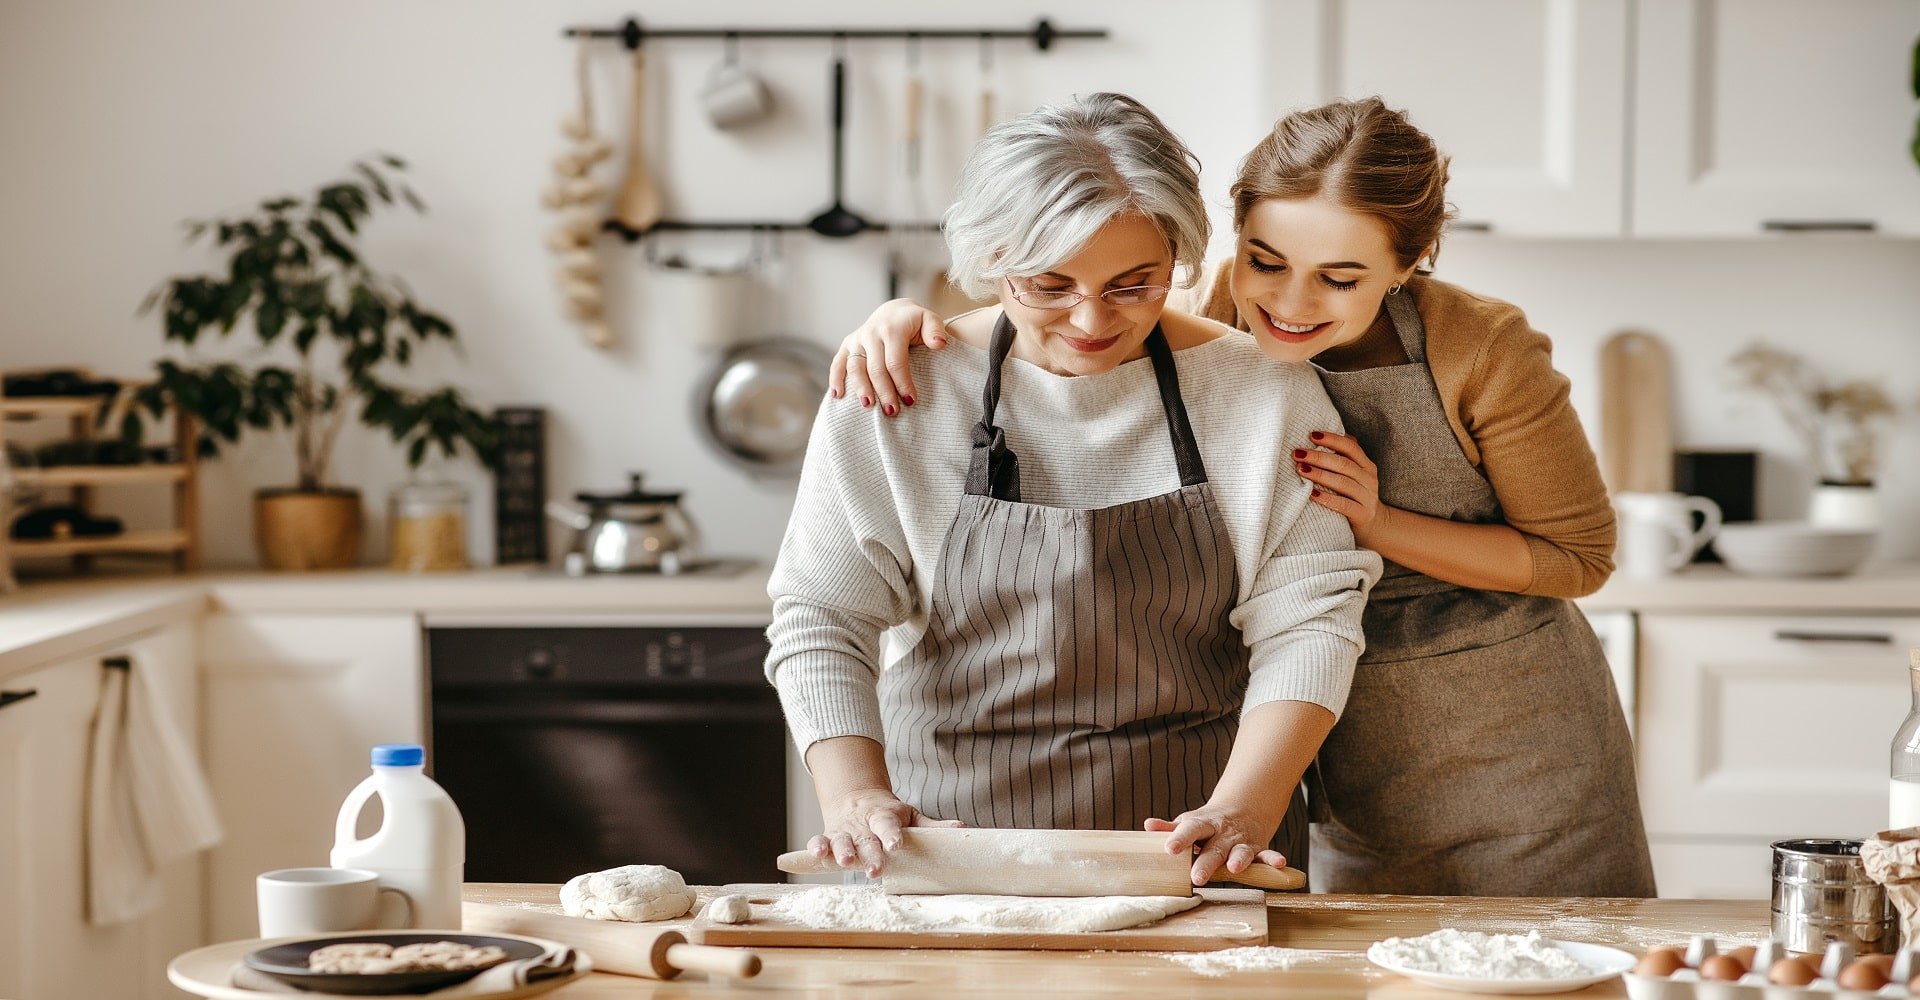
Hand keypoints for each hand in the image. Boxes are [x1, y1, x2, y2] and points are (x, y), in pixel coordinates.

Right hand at [809, 787, 962, 876]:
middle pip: (866, 839)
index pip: (888, 824)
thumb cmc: (889, 815)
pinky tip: (817, 855)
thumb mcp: (910, 816)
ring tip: (844, 863)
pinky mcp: (828, 837)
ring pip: (841, 840)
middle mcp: (862, 823)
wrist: (856, 798)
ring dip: (841, 851)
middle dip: (869, 854)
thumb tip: (963, 828)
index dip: (892, 834)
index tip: (897, 845)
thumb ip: (932, 826)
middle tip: (875, 870)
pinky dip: (816, 848)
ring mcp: (844, 830)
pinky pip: (819, 841)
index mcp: (883, 815)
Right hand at [828, 299, 950, 416]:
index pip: (895, 361)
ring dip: (860, 389)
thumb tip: (939, 344)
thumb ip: (935, 331)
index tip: (910, 401)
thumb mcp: (929, 320)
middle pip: (875, 368)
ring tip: (868, 406)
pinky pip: (838, 363)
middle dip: (884, 392)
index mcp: (892, 329)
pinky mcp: (847, 344)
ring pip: (855, 368)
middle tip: (892, 412)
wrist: (894, 312)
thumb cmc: (915, 322)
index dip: (902, 383)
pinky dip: (835, 379)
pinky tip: (837, 396)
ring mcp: (857, 339)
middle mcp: (871, 333)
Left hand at [1144, 804, 1286, 886]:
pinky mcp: (1257, 849)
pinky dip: (1273, 859)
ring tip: (1234, 869)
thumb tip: (1147, 826)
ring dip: (1239, 860)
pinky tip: (1280, 864)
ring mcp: (1241, 841)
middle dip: (1206, 862)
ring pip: (1240, 852)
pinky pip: (1266, 855)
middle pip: (1213, 847)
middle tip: (1196, 878)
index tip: (1169, 849)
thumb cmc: (1207, 822)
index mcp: (1203, 824)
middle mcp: (1222, 833)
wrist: (1242, 807)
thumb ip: (1170, 828)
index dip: (1179, 838)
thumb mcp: (1189, 822)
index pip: (1190, 830)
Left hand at [1296, 430, 1386, 541]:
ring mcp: (1367, 497)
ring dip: (1319, 475)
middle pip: (1343, 464)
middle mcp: (1369, 479)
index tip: (1311, 435)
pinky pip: (1343, 505)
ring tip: (1301, 469)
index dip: (1332, 439)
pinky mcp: (1362, 514)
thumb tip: (1320, 435)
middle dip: (1318, 457)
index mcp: (1367, 465)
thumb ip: (1344, 457)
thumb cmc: (1355, 495)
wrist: (1375, 525)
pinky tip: (1312, 494)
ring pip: (1342, 482)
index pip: (1350, 447)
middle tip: (1298, 453)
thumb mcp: (1355, 474)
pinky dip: (1327, 498)